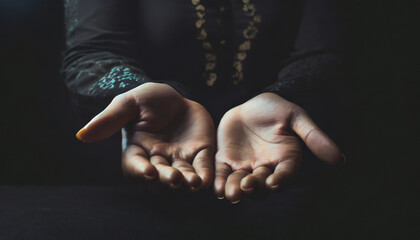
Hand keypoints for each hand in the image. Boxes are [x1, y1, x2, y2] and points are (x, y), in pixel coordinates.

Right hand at [76, 83, 214, 189]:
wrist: (176, 95)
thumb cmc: (147, 100)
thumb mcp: (128, 104)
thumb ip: (108, 120)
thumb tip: (81, 135)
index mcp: (137, 150)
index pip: (135, 165)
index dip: (140, 170)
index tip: (149, 171)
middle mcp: (158, 158)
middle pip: (161, 174)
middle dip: (167, 178)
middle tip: (174, 178)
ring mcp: (179, 158)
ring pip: (183, 174)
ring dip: (187, 180)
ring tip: (194, 182)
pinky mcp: (200, 153)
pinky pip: (203, 166)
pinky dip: (205, 174)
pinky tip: (208, 179)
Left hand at [214, 93, 343, 202]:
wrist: (253, 104)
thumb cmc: (278, 109)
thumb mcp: (296, 117)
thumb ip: (313, 136)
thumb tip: (340, 159)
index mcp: (285, 159)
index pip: (285, 175)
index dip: (280, 180)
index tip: (272, 182)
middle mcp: (265, 167)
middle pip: (261, 185)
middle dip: (254, 187)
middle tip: (246, 186)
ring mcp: (245, 166)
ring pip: (240, 183)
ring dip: (235, 189)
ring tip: (230, 193)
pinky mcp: (226, 161)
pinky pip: (222, 174)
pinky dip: (218, 181)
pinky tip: (214, 186)